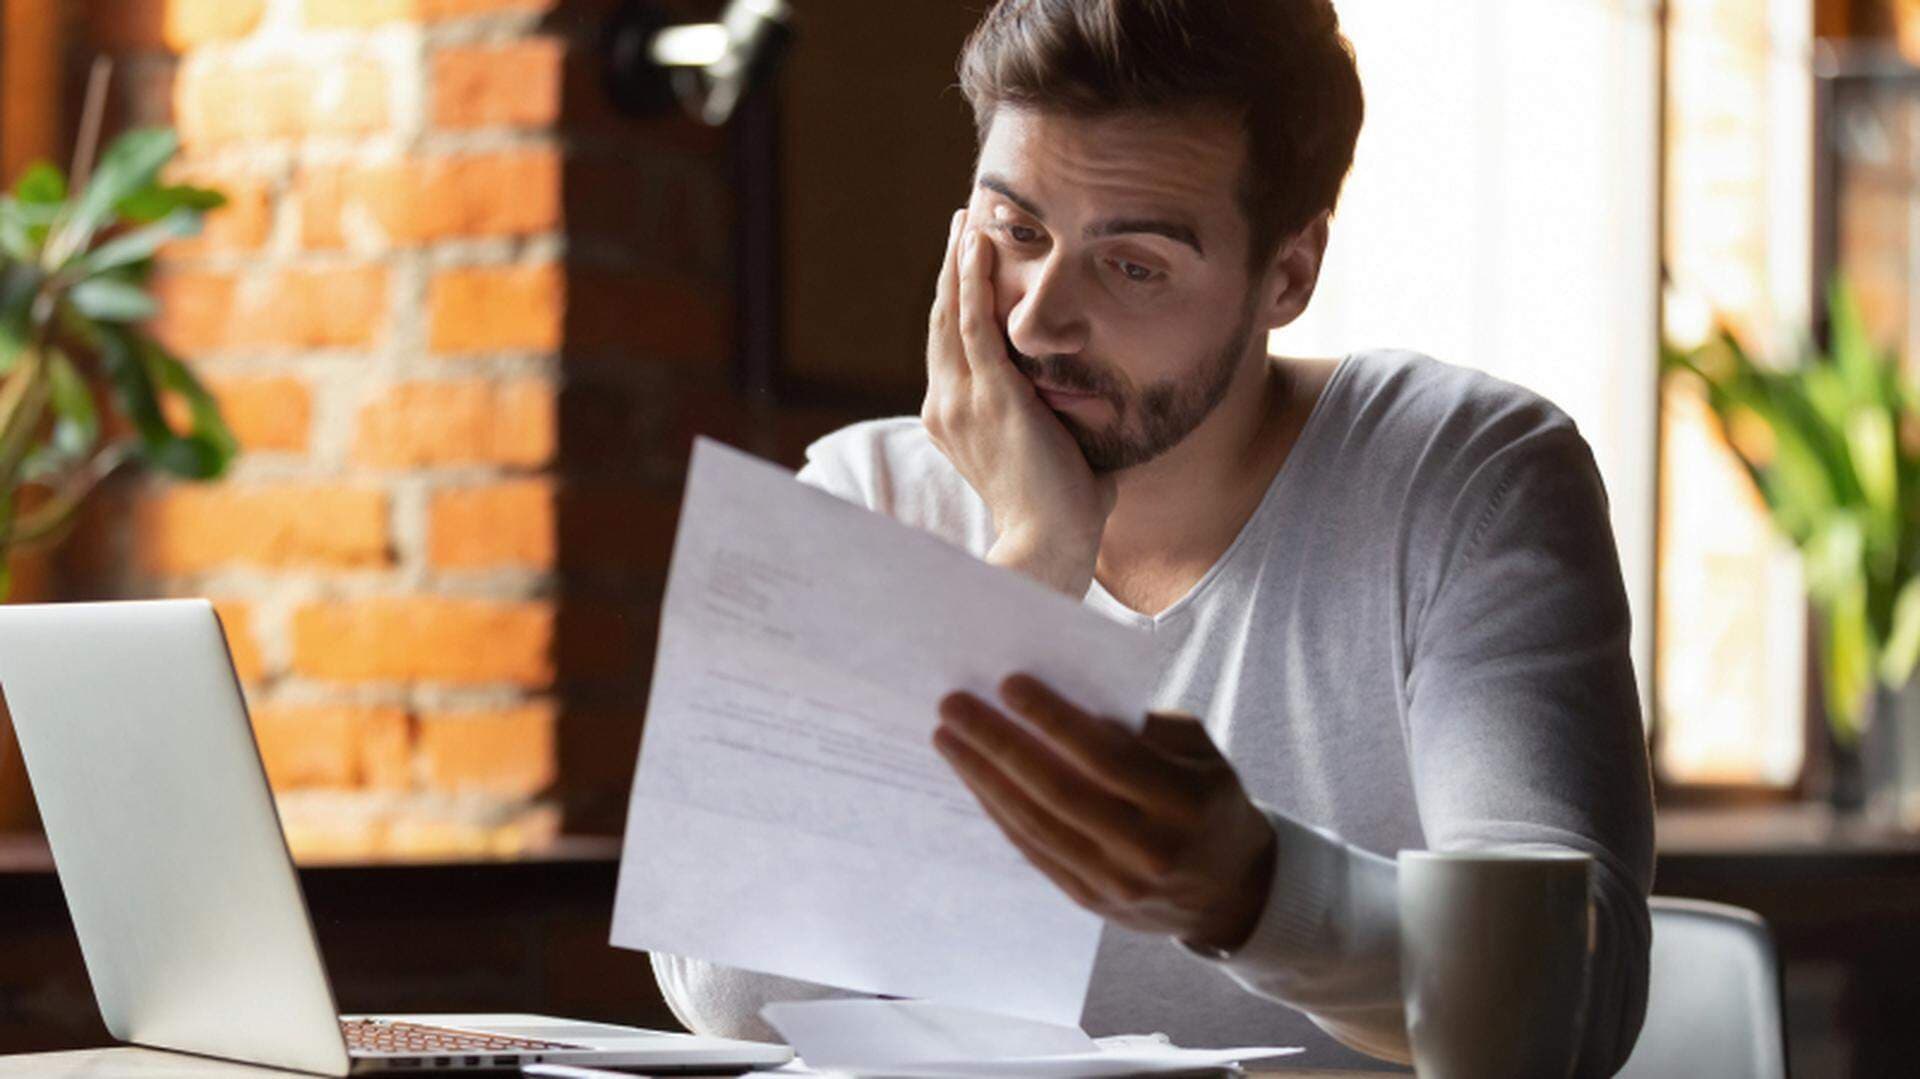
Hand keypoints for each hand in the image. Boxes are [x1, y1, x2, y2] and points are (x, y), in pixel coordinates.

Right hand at [921, 209, 1115, 595]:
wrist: (1049, 546)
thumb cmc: (1061, 512)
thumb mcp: (1052, 452)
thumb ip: (1061, 421)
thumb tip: (1095, 400)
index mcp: (953, 420)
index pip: (950, 347)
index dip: (956, 301)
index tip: (967, 264)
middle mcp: (946, 405)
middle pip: (942, 320)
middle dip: (952, 268)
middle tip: (961, 222)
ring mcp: (962, 399)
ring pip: (952, 312)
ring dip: (959, 261)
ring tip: (966, 218)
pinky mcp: (990, 395)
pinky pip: (975, 324)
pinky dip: (973, 280)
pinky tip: (978, 244)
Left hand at [933, 673, 1277, 952]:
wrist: (1230, 890)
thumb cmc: (1207, 798)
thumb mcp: (1200, 752)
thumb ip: (1144, 725)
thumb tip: (1066, 694)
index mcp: (1184, 802)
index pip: (1107, 757)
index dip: (1054, 720)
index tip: (1008, 683)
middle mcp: (1149, 849)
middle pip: (1059, 791)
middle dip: (999, 744)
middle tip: (954, 705)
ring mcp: (1117, 883)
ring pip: (1035, 824)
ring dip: (983, 777)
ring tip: (948, 736)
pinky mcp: (1090, 900)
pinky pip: (1033, 850)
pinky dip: (998, 810)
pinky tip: (973, 777)